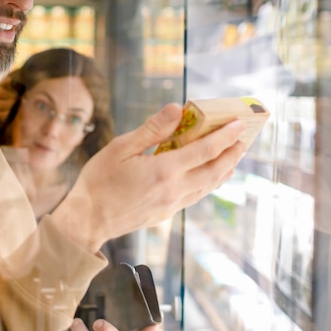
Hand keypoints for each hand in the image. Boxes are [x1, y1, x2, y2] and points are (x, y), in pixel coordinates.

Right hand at [54, 103, 246, 249]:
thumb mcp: (121, 148)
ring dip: (224, 170)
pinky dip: (208, 183)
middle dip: (232, 154)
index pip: (205, 150)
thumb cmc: (98, 181)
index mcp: (164, 171)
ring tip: (233, 156)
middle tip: (243, 139)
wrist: (87, 220)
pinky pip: (195, 196)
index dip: (225, 136)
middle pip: (214, 170)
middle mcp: (174, 190)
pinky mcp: (165, 213)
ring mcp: (171, 205)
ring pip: (208, 186)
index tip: (238, 124)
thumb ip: (152, 129)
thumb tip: (177, 109)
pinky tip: (208, 176)